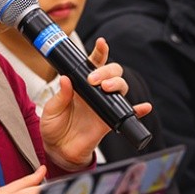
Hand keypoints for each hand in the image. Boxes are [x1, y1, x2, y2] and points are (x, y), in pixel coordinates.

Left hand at [39, 38, 150, 168]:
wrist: (58, 150)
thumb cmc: (54, 127)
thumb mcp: (51, 110)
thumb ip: (60, 96)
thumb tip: (66, 80)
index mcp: (80, 84)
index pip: (93, 64)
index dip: (99, 52)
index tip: (101, 44)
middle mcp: (95, 92)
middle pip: (111, 72)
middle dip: (107, 70)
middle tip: (94, 79)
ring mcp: (104, 105)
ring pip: (120, 87)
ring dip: (117, 84)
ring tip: (107, 88)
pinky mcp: (109, 121)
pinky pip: (128, 113)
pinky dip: (138, 110)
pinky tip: (144, 107)